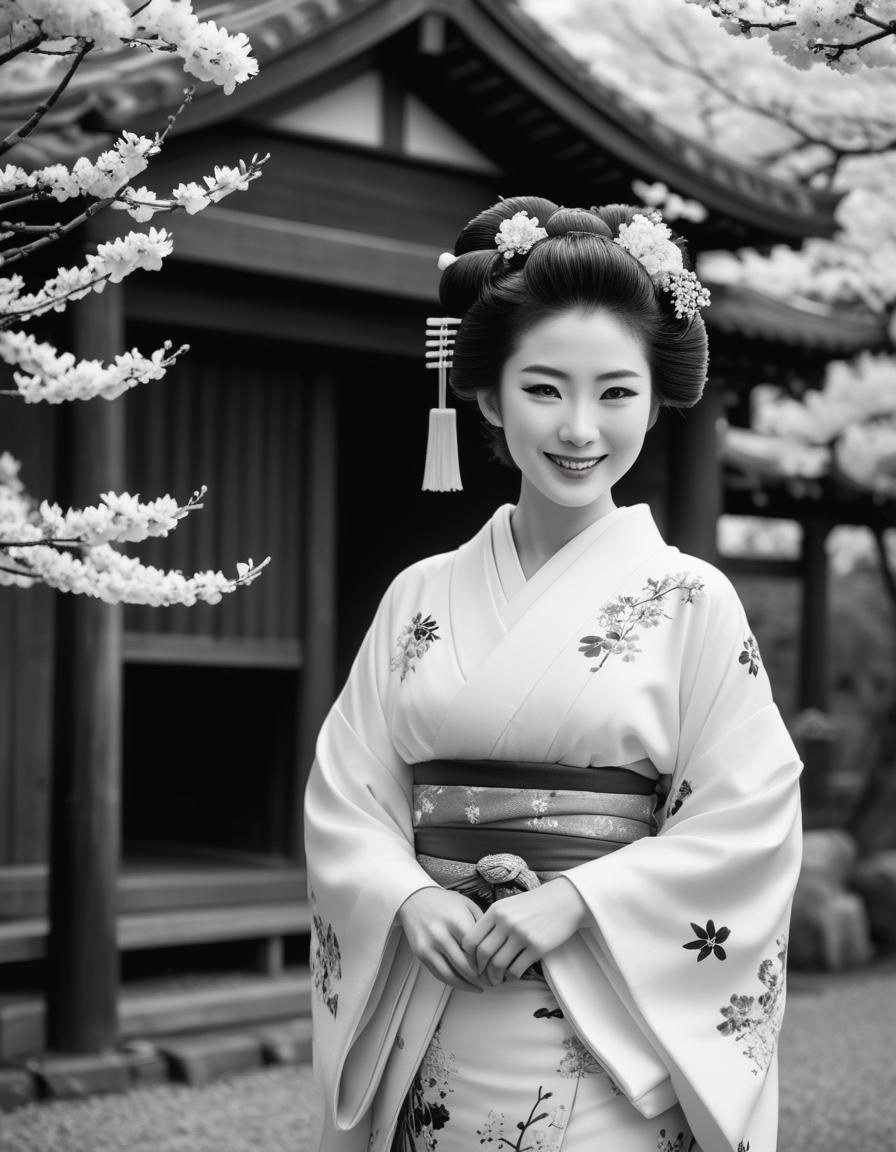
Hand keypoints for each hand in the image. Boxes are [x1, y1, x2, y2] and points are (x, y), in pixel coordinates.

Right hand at [397, 887, 488, 992]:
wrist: (415, 899)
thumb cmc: (444, 902)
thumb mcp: (468, 905)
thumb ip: (481, 925)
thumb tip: (495, 948)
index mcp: (455, 920)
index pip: (476, 949)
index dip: (488, 962)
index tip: (497, 967)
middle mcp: (440, 934)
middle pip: (465, 965)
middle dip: (481, 978)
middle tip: (492, 981)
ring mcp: (428, 946)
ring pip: (451, 975)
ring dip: (468, 985)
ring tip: (480, 987)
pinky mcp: (421, 954)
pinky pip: (439, 975)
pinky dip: (454, 983)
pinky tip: (464, 984)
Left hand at [460, 877, 588, 984]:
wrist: (563, 900)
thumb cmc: (535, 903)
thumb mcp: (509, 905)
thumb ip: (492, 921)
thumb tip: (478, 944)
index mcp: (496, 910)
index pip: (472, 938)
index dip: (469, 954)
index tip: (472, 961)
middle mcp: (506, 922)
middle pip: (483, 953)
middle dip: (480, 969)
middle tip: (481, 975)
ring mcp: (521, 935)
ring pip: (498, 964)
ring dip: (494, 976)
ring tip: (495, 980)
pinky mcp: (536, 947)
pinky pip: (516, 969)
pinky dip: (510, 977)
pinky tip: (510, 976)